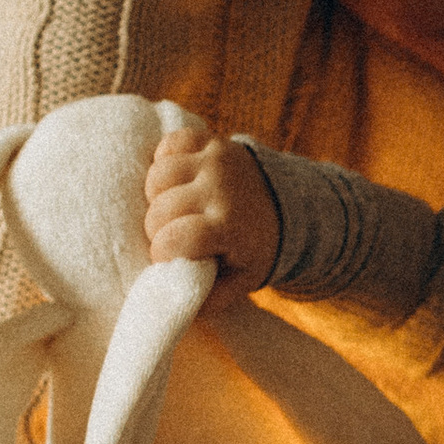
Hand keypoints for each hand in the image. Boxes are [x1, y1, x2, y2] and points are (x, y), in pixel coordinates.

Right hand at [145, 126, 278, 290]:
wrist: (286, 204)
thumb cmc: (252, 249)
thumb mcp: (239, 283)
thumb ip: (205, 299)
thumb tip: (167, 302)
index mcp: (230, 227)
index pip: (174, 239)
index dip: (163, 253)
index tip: (171, 258)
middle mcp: (222, 189)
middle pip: (160, 210)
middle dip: (158, 229)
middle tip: (174, 235)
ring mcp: (216, 160)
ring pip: (157, 175)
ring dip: (157, 196)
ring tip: (174, 208)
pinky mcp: (211, 140)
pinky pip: (168, 143)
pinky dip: (164, 160)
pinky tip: (178, 180)